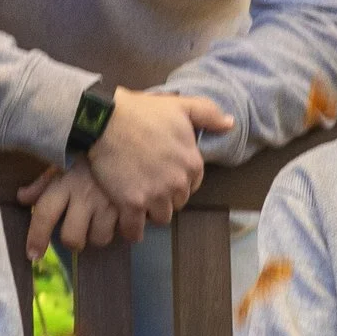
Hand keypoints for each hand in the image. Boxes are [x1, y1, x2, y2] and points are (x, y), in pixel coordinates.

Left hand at [18, 156, 144, 261]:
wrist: (127, 132)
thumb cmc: (91, 151)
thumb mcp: (64, 162)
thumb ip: (43, 183)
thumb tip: (22, 198)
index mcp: (64, 182)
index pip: (44, 215)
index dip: (37, 238)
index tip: (33, 255)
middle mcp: (83, 195)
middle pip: (71, 237)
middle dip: (74, 242)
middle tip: (79, 234)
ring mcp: (108, 202)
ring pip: (99, 238)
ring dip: (100, 234)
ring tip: (105, 220)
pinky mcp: (133, 205)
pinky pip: (129, 233)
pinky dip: (127, 230)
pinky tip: (125, 217)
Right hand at [85, 90, 226, 225]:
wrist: (105, 120)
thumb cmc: (142, 112)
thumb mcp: (181, 106)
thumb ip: (209, 114)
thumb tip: (230, 125)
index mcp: (192, 163)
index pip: (193, 184)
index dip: (179, 180)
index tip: (166, 174)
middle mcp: (177, 183)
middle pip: (177, 203)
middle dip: (166, 197)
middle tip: (150, 186)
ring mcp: (155, 195)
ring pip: (160, 217)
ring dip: (150, 212)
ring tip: (138, 202)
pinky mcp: (131, 204)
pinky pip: (135, 228)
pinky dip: (131, 229)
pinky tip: (127, 222)